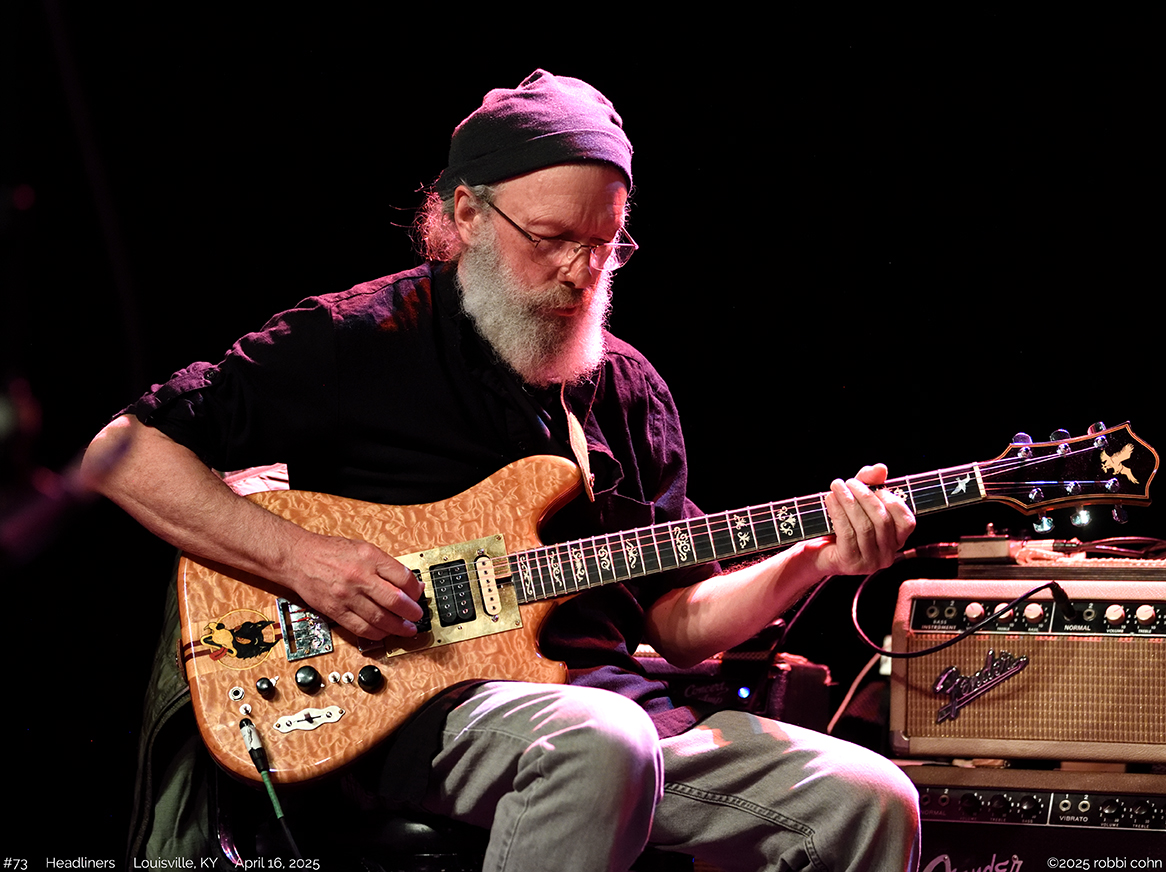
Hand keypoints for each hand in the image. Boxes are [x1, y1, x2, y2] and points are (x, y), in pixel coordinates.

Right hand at [284, 533, 424, 639]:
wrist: (299, 558)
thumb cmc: (331, 552)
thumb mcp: (364, 549)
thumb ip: (386, 565)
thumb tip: (409, 583)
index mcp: (370, 558)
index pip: (403, 578)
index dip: (416, 590)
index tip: (418, 595)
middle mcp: (359, 577)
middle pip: (395, 601)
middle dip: (411, 612)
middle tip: (417, 616)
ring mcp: (347, 596)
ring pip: (380, 619)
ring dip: (398, 627)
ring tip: (407, 629)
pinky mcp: (336, 611)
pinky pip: (360, 628)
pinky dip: (377, 634)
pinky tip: (385, 633)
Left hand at [814, 463, 914, 576]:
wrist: (817, 551)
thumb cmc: (842, 525)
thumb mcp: (857, 499)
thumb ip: (870, 482)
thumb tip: (880, 468)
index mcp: (896, 541)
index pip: (907, 521)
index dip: (892, 501)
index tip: (874, 486)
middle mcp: (887, 555)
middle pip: (882, 521)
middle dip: (865, 497)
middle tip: (849, 482)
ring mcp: (870, 562)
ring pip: (864, 527)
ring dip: (849, 502)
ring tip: (837, 486)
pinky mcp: (850, 563)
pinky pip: (847, 533)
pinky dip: (838, 513)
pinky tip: (830, 499)